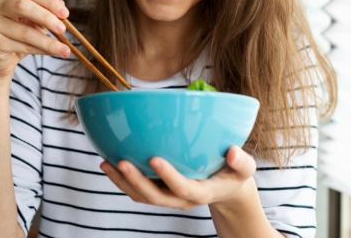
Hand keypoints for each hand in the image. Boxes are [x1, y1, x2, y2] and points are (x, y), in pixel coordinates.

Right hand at [0, 0, 70, 77]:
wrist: (2, 60)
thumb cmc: (20, 36)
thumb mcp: (36, 22)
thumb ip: (47, 12)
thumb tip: (62, 4)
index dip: (49, 1)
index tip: (65, 14)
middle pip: (23, 6)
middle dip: (46, 18)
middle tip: (63, 30)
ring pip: (25, 32)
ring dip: (48, 42)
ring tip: (64, 50)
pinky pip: (22, 46)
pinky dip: (40, 50)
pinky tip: (51, 53)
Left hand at [100, 146, 256, 210]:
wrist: (224, 189)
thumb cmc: (234, 173)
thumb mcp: (245, 168)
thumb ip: (242, 161)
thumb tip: (232, 151)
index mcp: (201, 193)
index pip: (184, 189)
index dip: (169, 177)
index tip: (154, 159)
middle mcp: (181, 199)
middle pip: (156, 197)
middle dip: (136, 181)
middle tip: (121, 161)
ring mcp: (168, 198)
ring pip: (142, 196)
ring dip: (122, 182)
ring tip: (105, 162)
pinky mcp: (159, 192)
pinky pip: (137, 190)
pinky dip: (122, 180)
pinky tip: (108, 161)